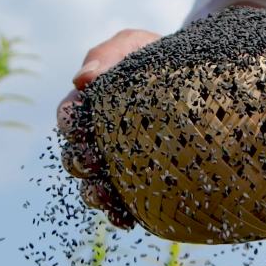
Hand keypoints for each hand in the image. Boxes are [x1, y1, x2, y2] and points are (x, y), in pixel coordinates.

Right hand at [56, 29, 160, 226]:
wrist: (197, 75)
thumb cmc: (158, 55)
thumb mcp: (133, 44)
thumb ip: (107, 55)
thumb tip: (82, 79)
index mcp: (90, 104)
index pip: (68, 116)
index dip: (69, 125)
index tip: (78, 128)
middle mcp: (98, 135)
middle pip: (75, 155)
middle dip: (78, 162)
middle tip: (92, 163)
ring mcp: (117, 160)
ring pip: (93, 183)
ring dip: (94, 194)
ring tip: (106, 198)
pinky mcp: (139, 179)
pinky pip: (123, 201)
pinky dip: (120, 212)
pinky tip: (128, 220)